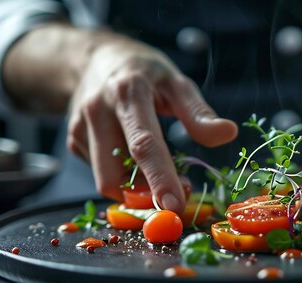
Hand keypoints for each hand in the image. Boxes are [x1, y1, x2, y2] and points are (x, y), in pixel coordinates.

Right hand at [67, 39, 237, 212]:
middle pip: (114, 175)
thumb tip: (228, 133)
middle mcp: (97, 112)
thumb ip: (199, 112)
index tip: (175, 205)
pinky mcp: (73, 142)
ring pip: (106, 180)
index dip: (159, 178)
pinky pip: (101, 173)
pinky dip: (123, 178)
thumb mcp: (176, 82)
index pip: (143, 144)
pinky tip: (135, 159)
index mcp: (127, 93)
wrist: (95, 58)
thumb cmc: (143, 72)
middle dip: (146, 195)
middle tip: (179, 190)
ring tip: (160, 172)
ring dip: (136, 189)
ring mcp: (79, 129)